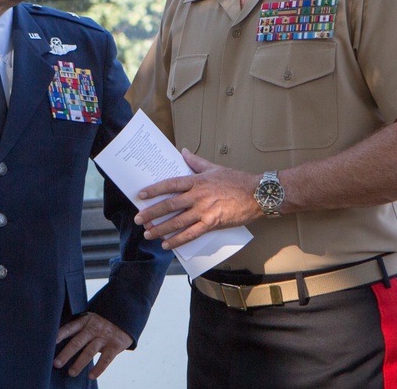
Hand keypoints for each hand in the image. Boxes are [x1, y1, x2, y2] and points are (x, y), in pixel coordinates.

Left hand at [54, 312, 131, 378]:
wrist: (125, 318)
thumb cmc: (101, 323)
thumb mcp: (89, 320)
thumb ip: (78, 329)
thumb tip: (58, 344)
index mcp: (85, 320)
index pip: (70, 327)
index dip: (60, 334)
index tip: (50, 342)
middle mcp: (94, 328)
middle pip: (78, 341)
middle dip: (66, 353)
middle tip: (56, 364)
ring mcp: (105, 336)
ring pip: (90, 351)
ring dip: (80, 363)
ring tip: (71, 373)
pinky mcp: (115, 345)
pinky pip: (106, 359)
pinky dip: (98, 368)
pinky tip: (91, 376)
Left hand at [133, 149, 261, 249]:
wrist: (257, 194)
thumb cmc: (237, 180)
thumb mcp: (214, 167)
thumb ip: (196, 161)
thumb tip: (183, 151)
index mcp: (197, 181)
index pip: (170, 184)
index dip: (154, 190)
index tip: (141, 195)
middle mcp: (198, 196)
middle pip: (170, 205)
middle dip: (152, 213)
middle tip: (138, 219)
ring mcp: (204, 211)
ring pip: (177, 222)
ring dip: (161, 229)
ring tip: (148, 234)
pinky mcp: (212, 223)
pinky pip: (191, 234)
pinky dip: (178, 240)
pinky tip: (167, 244)